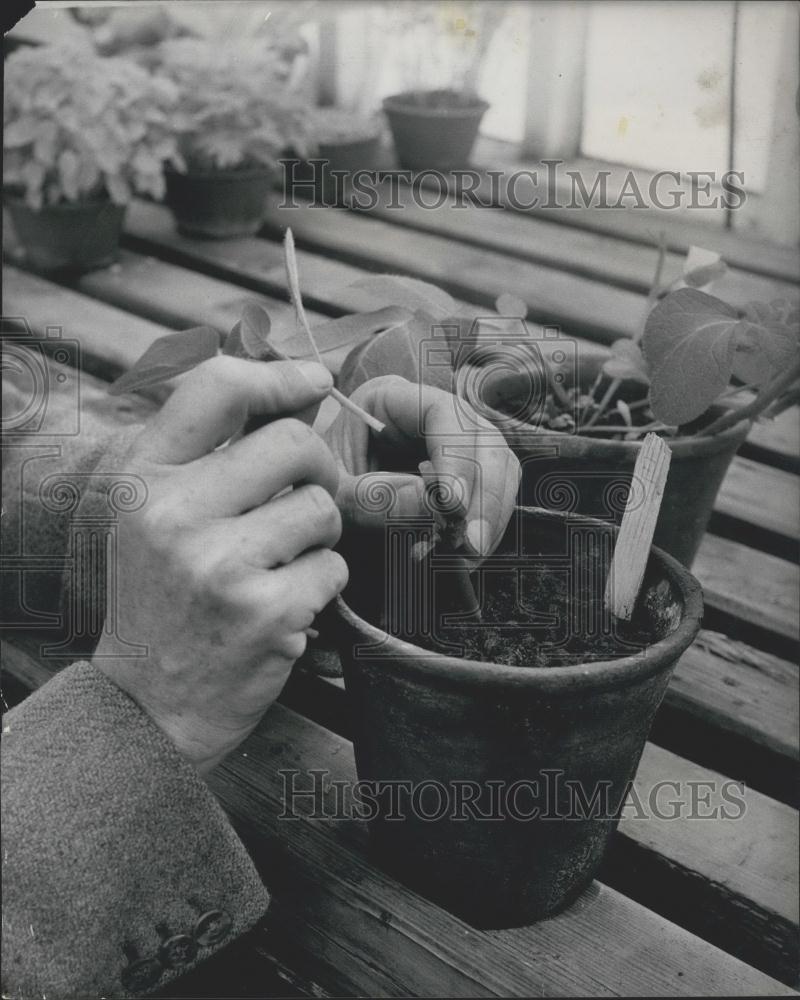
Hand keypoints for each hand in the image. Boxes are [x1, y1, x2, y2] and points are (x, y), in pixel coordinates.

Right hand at [93, 357, 348, 773]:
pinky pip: (334, 567)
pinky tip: (285, 605)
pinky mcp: (265, 612)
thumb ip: (217, 452)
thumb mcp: (160, 515)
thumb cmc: (164, 598)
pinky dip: (323, 585)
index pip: (218, 386)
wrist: (149, 704)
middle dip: (319, 468)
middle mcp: (174, 513)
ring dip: (320, 536)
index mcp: (145, 478)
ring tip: (282, 564)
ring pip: (323, 506)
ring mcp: (220, 564)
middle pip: (294, 443)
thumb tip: (305, 391)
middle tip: (306, 499)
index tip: (314, 383)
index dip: (279, 375)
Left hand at [324, 375, 519, 556]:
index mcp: (392, 399)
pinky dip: (486, 526)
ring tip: (466, 555)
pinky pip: (494, 495)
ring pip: (500, 468)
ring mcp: (455, 446)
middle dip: (485, 494)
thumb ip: (373, 499)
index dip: (456, 456)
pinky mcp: (465, 479)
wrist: (310, 516)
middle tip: (470, 543)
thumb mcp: (332, 494)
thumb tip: (436, 505)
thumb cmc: (313, 494)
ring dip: (491, 514)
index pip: (443, 413)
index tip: (453, 504)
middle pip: (484, 440)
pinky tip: (463, 554)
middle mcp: (431, 415)